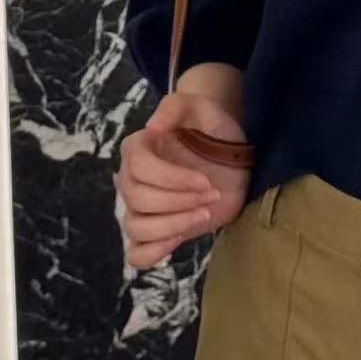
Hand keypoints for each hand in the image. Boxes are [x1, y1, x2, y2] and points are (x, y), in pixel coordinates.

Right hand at [116, 92, 251, 269]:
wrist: (229, 153)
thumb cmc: (214, 128)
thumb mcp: (203, 107)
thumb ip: (177, 106)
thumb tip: (152, 127)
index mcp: (137, 149)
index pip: (139, 168)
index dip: (173, 179)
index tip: (206, 181)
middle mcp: (131, 180)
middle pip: (140, 200)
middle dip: (181, 200)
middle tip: (213, 194)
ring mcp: (142, 208)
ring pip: (137, 228)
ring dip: (174, 225)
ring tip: (205, 213)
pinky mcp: (157, 231)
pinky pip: (137, 253)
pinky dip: (153, 253)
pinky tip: (178, 242)